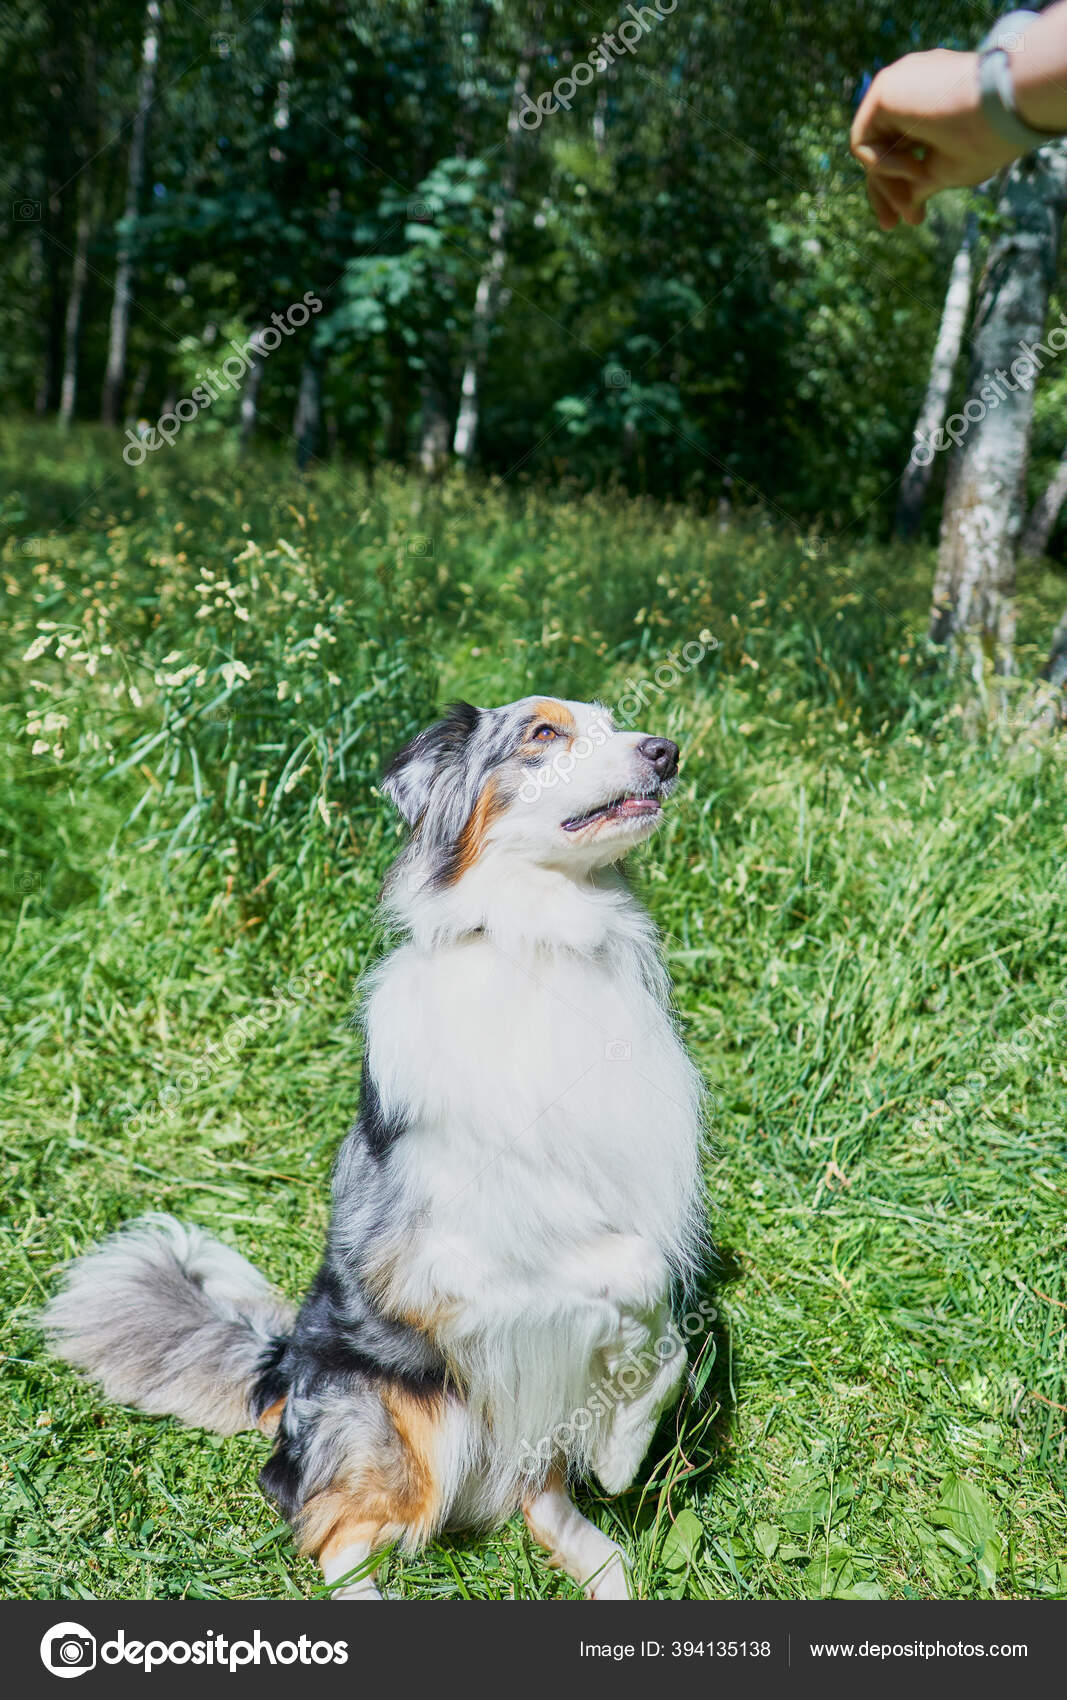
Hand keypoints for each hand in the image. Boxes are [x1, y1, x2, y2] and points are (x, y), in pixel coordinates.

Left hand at [851, 50, 1023, 228]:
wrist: (1007, 104)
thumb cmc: (987, 137)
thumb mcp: (947, 171)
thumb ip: (918, 184)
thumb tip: (904, 206)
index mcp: (930, 104)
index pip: (901, 147)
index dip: (898, 186)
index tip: (910, 219)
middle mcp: (910, 89)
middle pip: (882, 148)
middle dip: (886, 191)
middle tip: (891, 226)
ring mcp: (896, 86)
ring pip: (872, 148)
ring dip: (888, 186)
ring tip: (910, 208)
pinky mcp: (884, 89)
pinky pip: (862, 142)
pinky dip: (883, 166)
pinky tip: (915, 169)